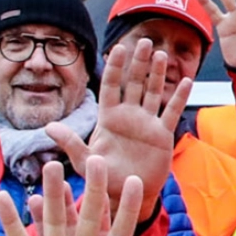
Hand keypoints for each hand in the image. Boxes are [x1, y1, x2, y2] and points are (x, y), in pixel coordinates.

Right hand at [0, 157, 188, 235]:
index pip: (120, 232)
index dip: (127, 209)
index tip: (135, 181)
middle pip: (87, 219)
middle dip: (91, 191)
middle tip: (95, 159)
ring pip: (53, 223)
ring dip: (50, 196)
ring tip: (49, 168)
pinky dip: (11, 223)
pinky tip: (3, 198)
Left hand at [49, 39, 189, 217]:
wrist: (127, 194)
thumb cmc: (104, 178)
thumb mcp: (85, 161)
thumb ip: (71, 143)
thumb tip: (48, 127)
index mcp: (108, 118)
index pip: (112, 86)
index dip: (115, 67)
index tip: (119, 48)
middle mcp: (128, 116)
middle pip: (135, 83)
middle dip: (139, 62)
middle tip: (144, 41)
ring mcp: (147, 123)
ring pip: (154, 92)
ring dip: (158, 74)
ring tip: (162, 54)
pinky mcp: (163, 134)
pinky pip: (172, 112)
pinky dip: (179, 97)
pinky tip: (187, 81)